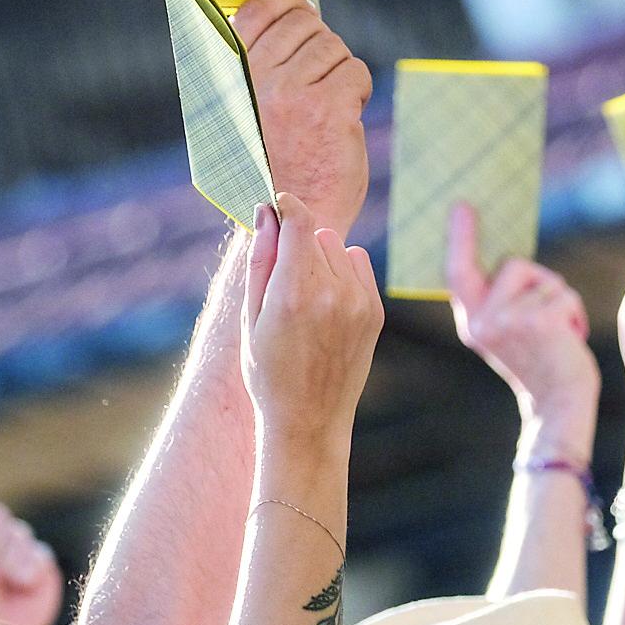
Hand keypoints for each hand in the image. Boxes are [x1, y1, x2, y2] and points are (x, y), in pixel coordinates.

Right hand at [235, 0, 372, 235]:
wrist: (288, 218)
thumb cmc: (270, 165)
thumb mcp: (244, 113)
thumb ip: (254, 71)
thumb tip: (293, 17)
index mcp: (232, 76)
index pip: (258, 10)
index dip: (286, 3)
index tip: (301, 10)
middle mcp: (259, 80)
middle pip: (306, 24)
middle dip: (320, 44)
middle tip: (320, 77)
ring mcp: (294, 94)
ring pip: (334, 48)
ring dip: (340, 72)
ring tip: (328, 105)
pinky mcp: (329, 110)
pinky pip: (355, 73)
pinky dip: (358, 91)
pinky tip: (345, 116)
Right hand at [242, 192, 382, 445]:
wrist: (308, 420)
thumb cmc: (267, 372)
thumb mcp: (249, 319)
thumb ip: (259, 262)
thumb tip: (266, 212)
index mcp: (293, 294)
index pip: (299, 220)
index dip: (286, 205)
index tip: (275, 204)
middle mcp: (331, 293)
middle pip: (317, 233)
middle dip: (298, 244)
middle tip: (283, 282)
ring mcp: (358, 302)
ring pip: (339, 247)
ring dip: (322, 259)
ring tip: (306, 298)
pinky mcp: (375, 312)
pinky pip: (359, 265)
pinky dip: (344, 273)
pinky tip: (327, 304)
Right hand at [446, 203, 597, 444]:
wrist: (558, 405)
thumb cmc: (541, 365)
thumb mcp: (507, 335)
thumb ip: (499, 303)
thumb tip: (508, 261)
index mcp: (472, 323)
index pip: (459, 273)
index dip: (461, 238)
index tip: (463, 206)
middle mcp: (483, 322)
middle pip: (514, 265)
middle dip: (540, 281)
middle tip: (549, 316)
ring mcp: (508, 321)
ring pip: (544, 279)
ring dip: (560, 300)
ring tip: (559, 333)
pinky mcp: (537, 321)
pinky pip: (563, 293)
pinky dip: (575, 312)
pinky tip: (570, 339)